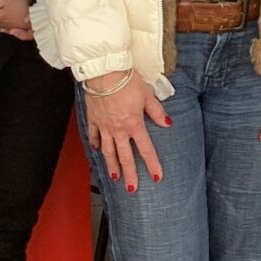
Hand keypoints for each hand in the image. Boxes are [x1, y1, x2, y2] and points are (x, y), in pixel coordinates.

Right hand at [83, 70, 169, 189]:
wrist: (105, 72)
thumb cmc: (127, 80)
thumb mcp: (147, 95)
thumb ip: (157, 112)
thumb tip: (167, 124)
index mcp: (134, 124)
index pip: (146, 149)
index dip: (152, 165)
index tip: (156, 177)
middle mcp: (118, 129)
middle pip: (125, 157)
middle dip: (129, 174)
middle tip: (132, 188)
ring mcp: (104, 126)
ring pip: (107, 151)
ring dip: (111, 165)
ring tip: (114, 177)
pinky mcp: (93, 119)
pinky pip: (93, 135)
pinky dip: (94, 144)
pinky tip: (95, 151)